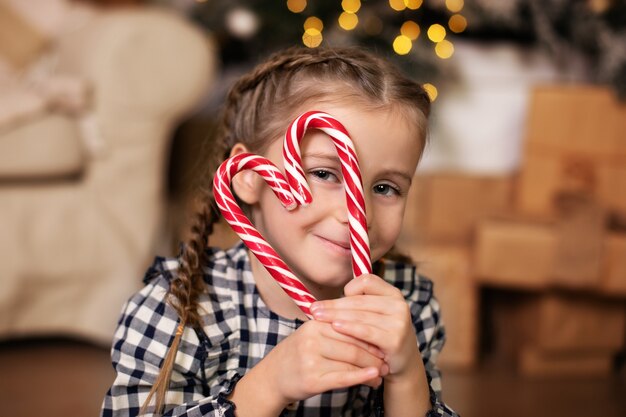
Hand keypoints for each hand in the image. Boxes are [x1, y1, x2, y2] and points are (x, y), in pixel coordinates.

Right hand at [261, 319, 387, 405]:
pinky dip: (361, 377)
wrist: (273, 376)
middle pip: (353, 345)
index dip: (369, 335)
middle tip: (387, 360)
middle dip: (374, 354)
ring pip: (351, 362)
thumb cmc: (298, 354)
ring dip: (371, 369)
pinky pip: (342, 377)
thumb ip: (336, 330)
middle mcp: (312, 339)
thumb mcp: (313, 334)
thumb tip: (368, 330)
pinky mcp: (312, 380)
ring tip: (382, 373)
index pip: (350, 327)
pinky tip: (373, 378)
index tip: (383, 342)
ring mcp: (311, 360)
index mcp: (315, 324)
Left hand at [310, 274, 420, 382]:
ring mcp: (399, 322)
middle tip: (313, 309)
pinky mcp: (395, 339)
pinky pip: (366, 331)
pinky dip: (349, 328)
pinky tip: (335, 327)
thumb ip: (356, 304)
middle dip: (333, 305)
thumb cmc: (380, 336)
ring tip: (318, 318)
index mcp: (393, 294)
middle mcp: (399, 305)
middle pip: (359, 300)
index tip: (336, 298)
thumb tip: (322, 302)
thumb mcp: (373, 316)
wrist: (402, 363)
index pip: (366, 281)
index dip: (349, 288)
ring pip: (360, 315)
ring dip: (336, 316)